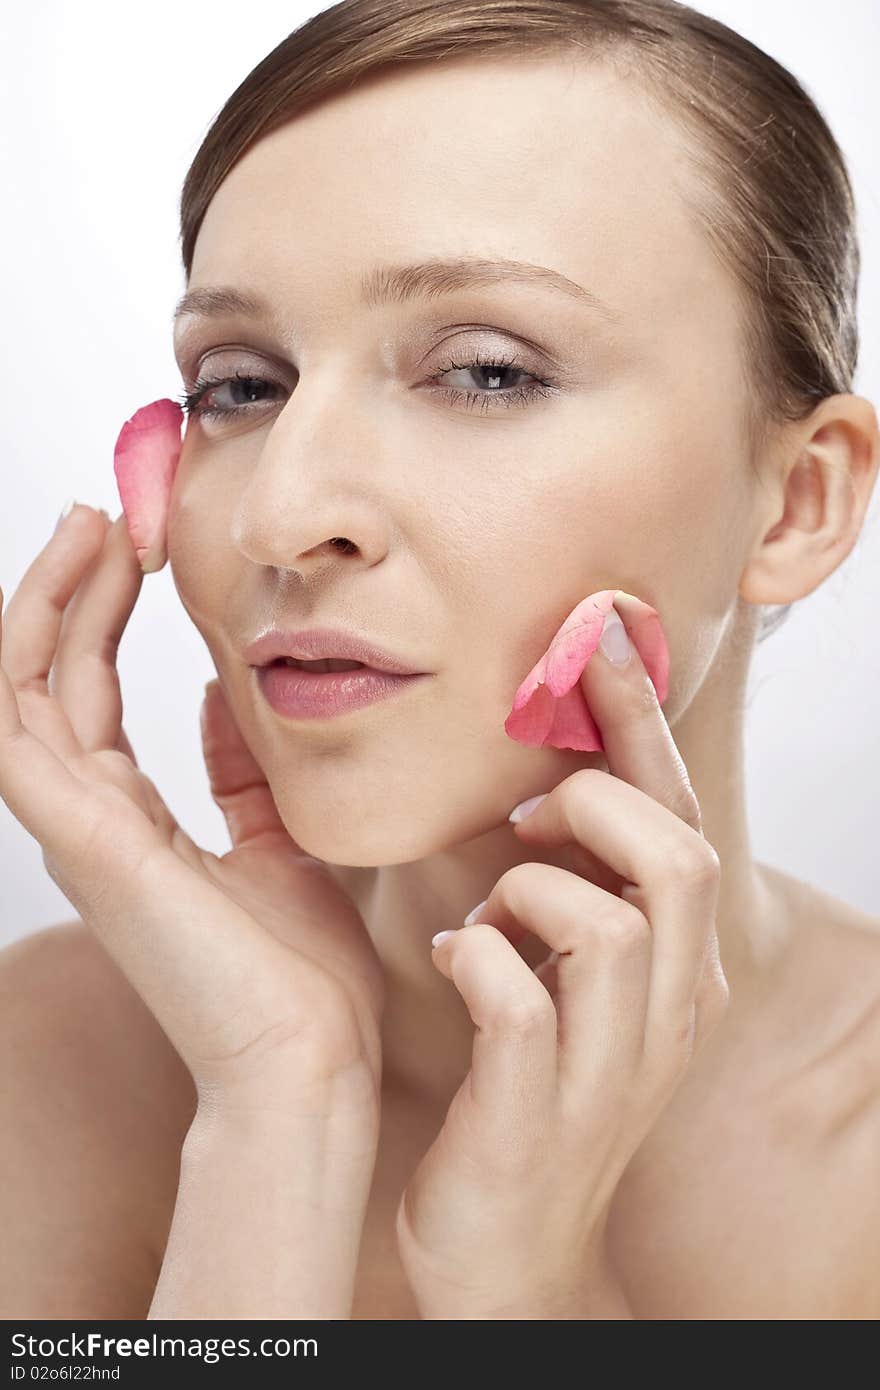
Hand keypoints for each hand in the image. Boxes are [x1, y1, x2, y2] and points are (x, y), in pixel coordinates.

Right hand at [0, 506, 384, 1130]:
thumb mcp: (277, 841)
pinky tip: (71, 589)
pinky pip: (20, 729)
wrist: (312, 1057)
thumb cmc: (301, 974)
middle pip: (49, 678)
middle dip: (69, 590)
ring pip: (21, 691)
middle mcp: (93, 821)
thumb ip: (239, 774)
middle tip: (105, 516)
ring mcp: (81, 831)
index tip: (138, 547)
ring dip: (46, 604)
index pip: (90, 695)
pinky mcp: (88, 840)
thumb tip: (216, 699)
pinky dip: (26, 655)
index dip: (101, 617)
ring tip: (90, 529)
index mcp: (133, 822)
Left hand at [395, 590, 728, 1318]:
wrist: (507, 1244)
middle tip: (529, 814)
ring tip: (483, 909)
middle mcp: (669, 1010)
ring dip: (529, 888)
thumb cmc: (523, 1082)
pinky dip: (474, 957)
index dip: (639, 724)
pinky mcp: (541, 1111)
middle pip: (681, 856)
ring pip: (612, 923)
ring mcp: (613, 1066)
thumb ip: (560, 883)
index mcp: (676, 965)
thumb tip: (523, 778)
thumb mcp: (562, 972)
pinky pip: (521, 1001)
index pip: (680, 820)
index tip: (597, 632)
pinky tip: (447, 961)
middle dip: (600, 801)